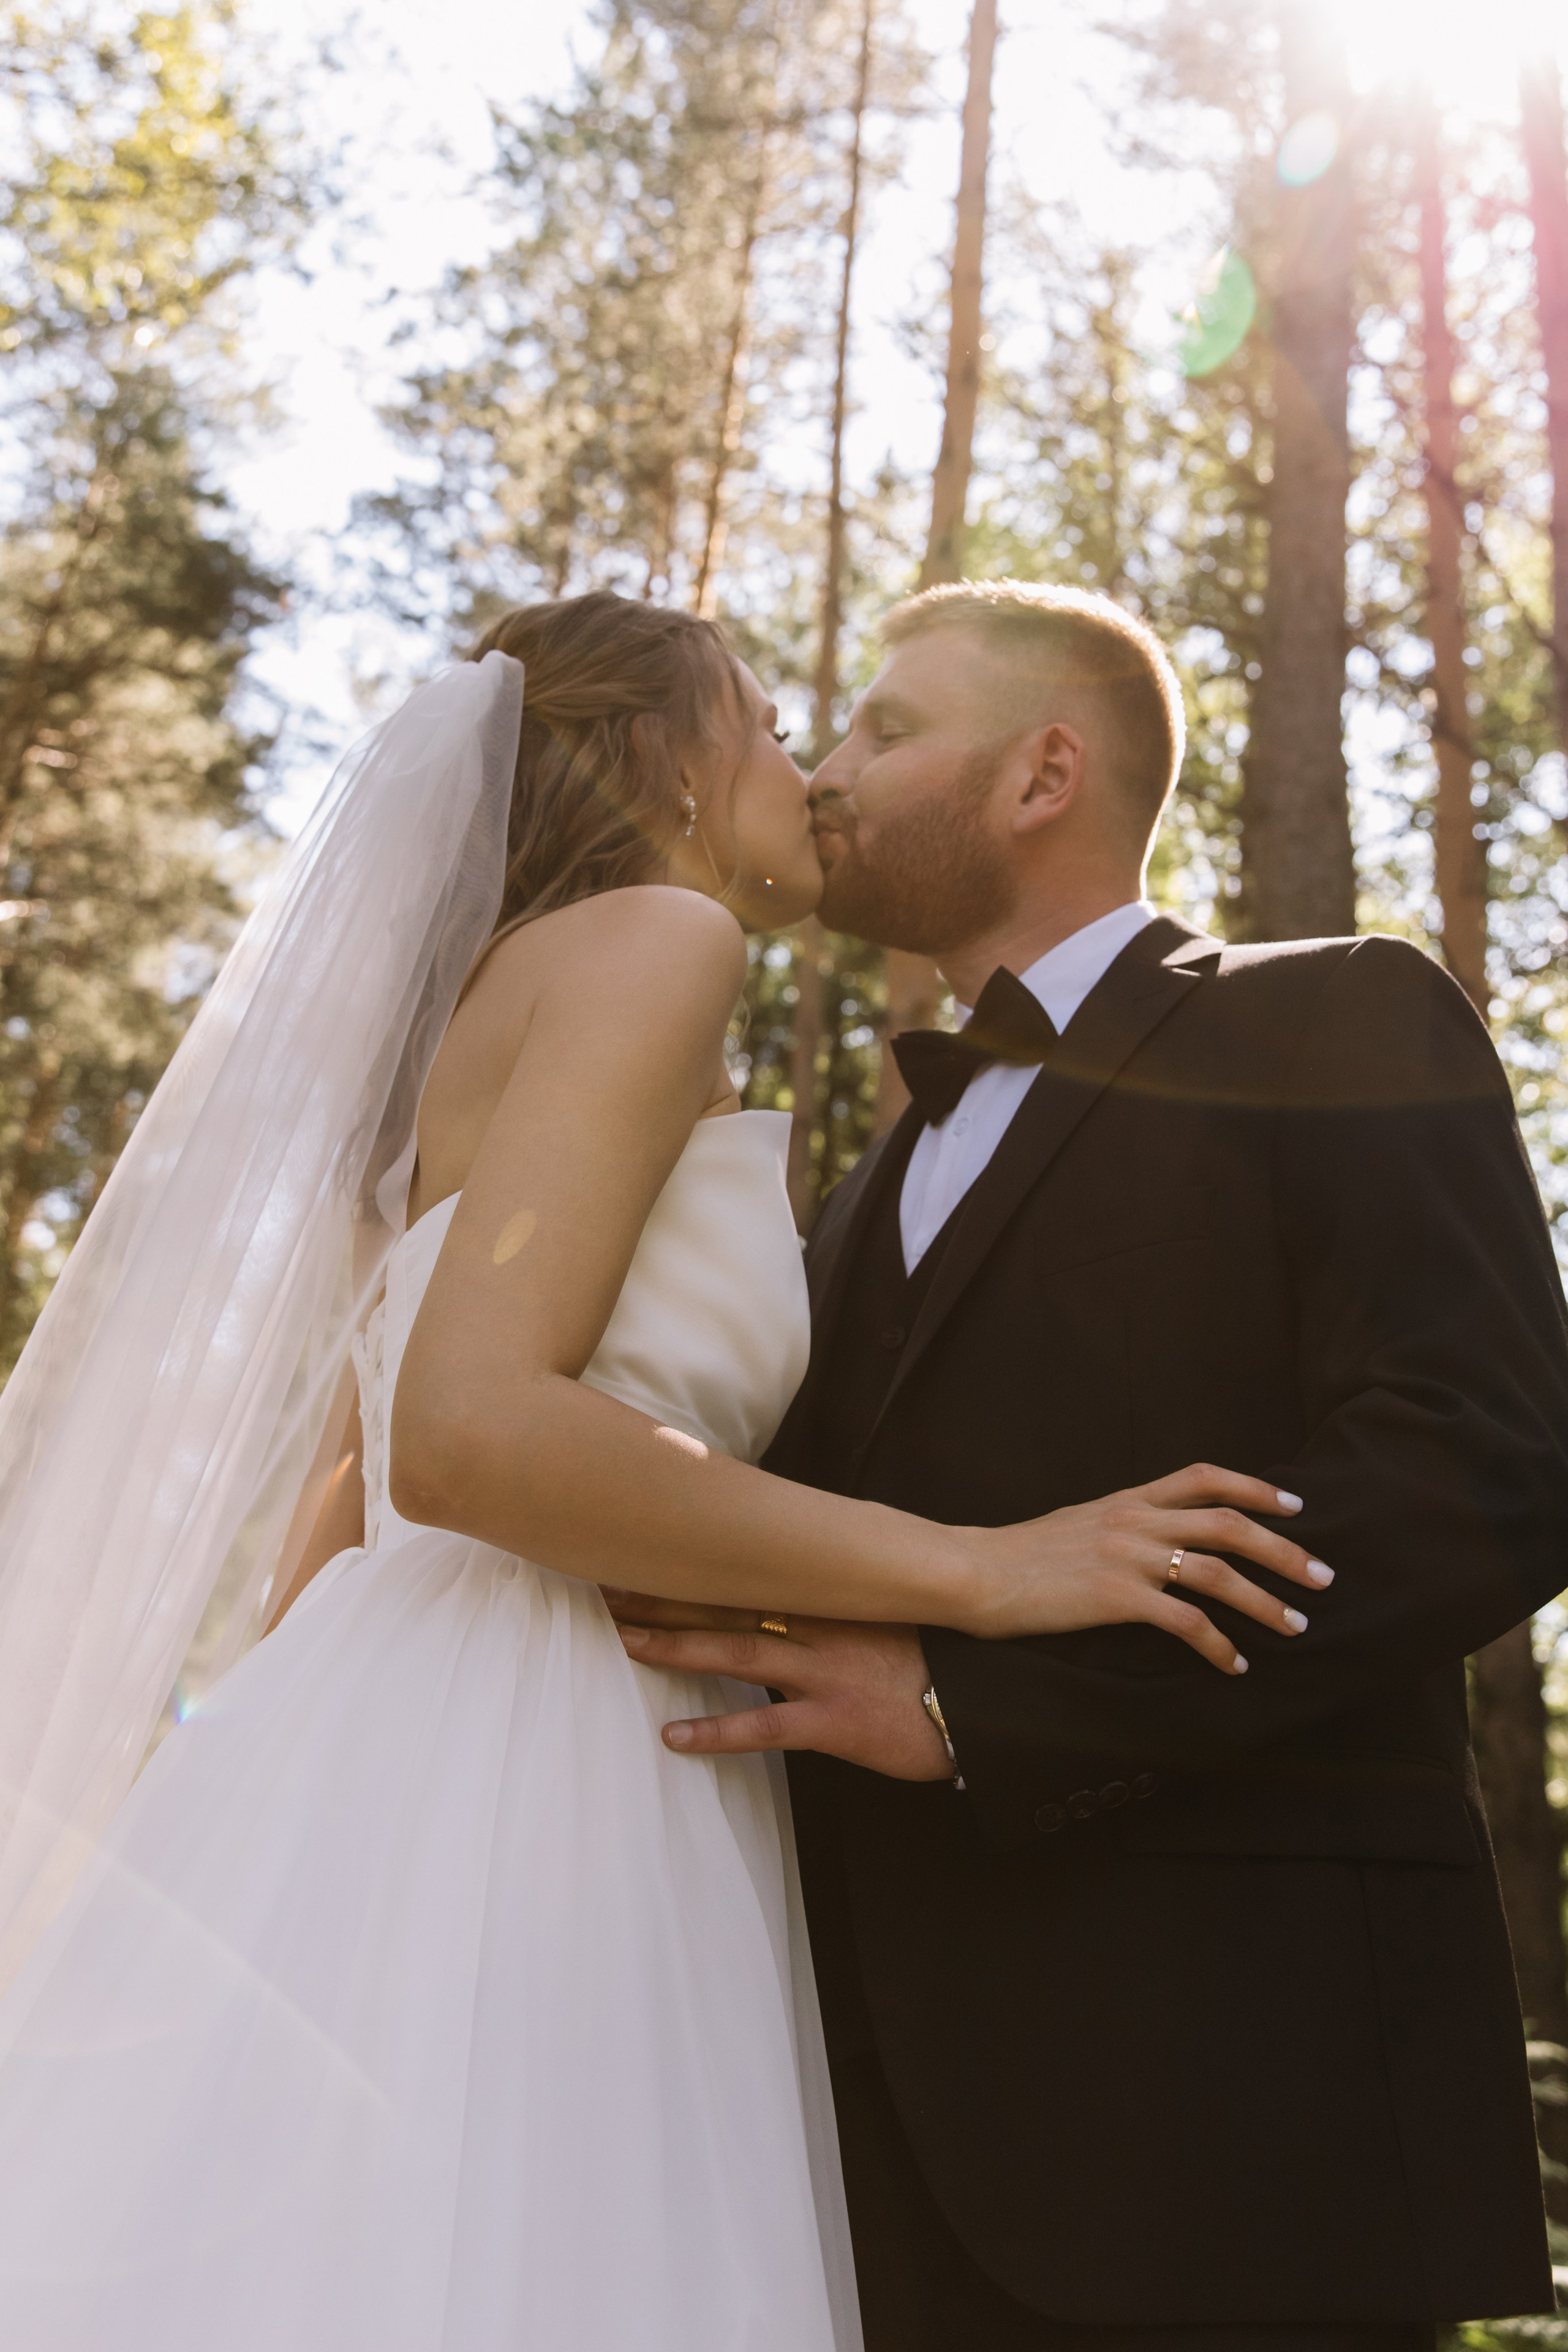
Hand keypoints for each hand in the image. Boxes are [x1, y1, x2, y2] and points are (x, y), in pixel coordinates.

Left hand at [602, 1592, 952, 1779]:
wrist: (983, 1709)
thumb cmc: (932, 1662)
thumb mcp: (885, 1612)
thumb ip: (836, 1594)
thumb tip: (790, 1577)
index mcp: (832, 1595)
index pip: (748, 1571)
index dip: (692, 1562)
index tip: (645, 1547)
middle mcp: (821, 1625)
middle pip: (727, 1603)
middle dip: (664, 1596)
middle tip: (606, 1584)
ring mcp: (825, 1672)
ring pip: (734, 1652)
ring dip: (673, 1646)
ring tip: (621, 1640)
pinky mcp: (833, 1721)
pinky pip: (764, 1727)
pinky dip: (716, 1733)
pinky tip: (673, 1738)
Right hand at [956, 1463, 1331, 1671]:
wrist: (977, 1572)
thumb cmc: (1021, 1556)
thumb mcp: (1079, 1523)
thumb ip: (1122, 1525)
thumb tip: (1157, 1539)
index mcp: (1128, 1499)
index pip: (1205, 1477)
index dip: (1257, 1488)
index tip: (1296, 1505)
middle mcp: (1136, 1521)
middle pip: (1230, 1525)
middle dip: (1285, 1551)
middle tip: (1323, 1576)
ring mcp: (1128, 1557)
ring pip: (1219, 1573)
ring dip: (1266, 1602)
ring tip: (1296, 1625)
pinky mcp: (1117, 1597)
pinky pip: (1186, 1622)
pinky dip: (1219, 1646)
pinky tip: (1234, 1665)